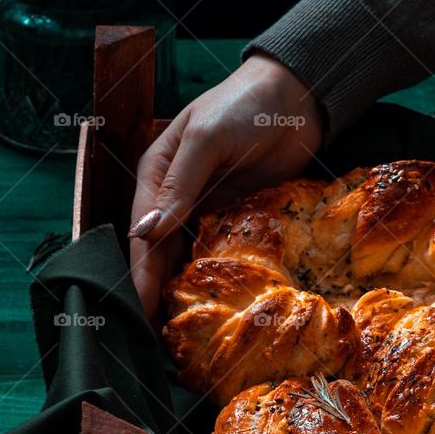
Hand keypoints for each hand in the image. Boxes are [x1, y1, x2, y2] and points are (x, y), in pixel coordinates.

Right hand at [129, 53, 322, 324]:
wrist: (295, 95)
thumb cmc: (242, 106)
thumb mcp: (206, 140)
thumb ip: (178, 187)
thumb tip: (145, 234)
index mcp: (155, 175)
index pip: (141, 235)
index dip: (139, 276)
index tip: (139, 314)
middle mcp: (176, 196)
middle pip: (161, 253)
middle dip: (157, 292)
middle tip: (159, 338)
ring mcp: (208, 207)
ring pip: (189, 257)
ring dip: (186, 290)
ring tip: (184, 332)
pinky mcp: (238, 215)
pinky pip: (222, 251)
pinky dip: (218, 276)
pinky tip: (219, 304)